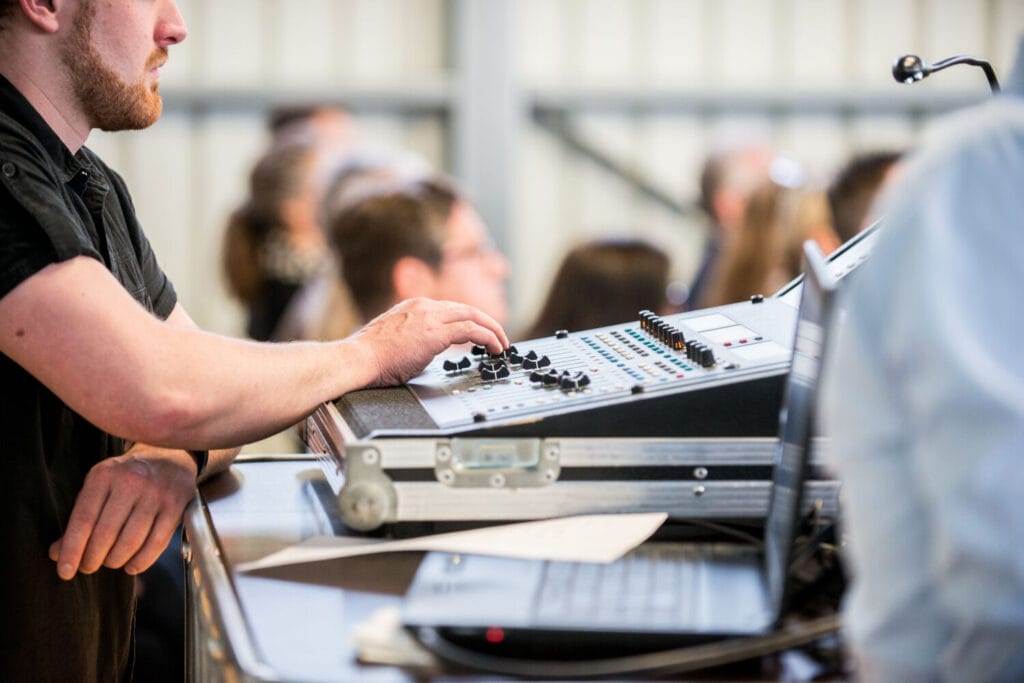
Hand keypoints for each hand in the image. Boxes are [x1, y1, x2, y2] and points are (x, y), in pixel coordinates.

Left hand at [48, 444, 197, 579]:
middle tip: (89, 566)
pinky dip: (141, 562)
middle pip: (106, 533)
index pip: (84, 519)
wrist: (169, 458)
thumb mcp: (99, 489)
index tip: (65, 571)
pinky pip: (156, 543)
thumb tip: (58, 554)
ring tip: (110, 562)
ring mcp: (157, 493)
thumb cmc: (126, 479)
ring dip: (116, 561)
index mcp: (105, 475)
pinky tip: (131, 565)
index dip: (72, 549)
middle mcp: (132, 481)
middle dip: (93, 559)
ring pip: (131, 542)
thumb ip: (80, 519)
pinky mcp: (176, 505)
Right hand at [348, 297, 508, 386]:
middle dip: (487, 322)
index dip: (470, 320)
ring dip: (492, 330)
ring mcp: (430, 317)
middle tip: (499, 337)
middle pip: (466, 308)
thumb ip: (415, 338)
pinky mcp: (435, 333)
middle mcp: (424, 306)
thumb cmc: (371, 356)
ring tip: (502, 345)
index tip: (480, 332)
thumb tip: (425, 350)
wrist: (359, 358)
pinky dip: (488, 337)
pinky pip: (471, 330)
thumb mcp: (397, 339)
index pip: (451, 308)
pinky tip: (494, 348)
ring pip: (473, 315)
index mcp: (414, 305)